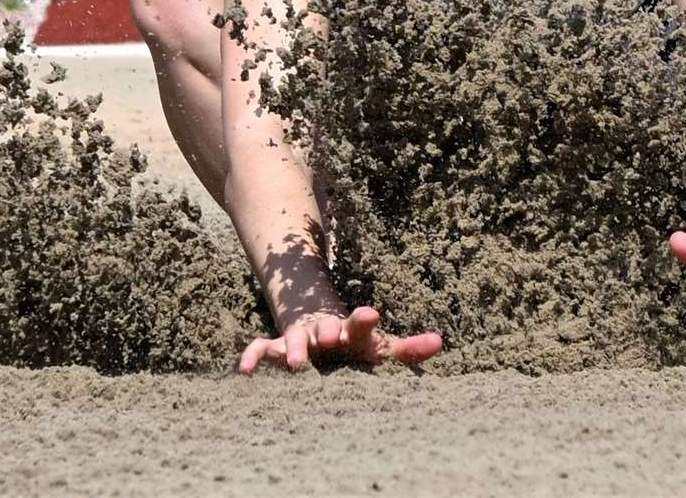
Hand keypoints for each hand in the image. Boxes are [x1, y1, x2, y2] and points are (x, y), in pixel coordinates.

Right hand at [237, 305, 442, 373]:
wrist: (316, 325)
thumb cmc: (355, 342)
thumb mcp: (380, 347)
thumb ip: (407, 349)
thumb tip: (439, 342)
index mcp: (350, 331)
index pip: (360, 323)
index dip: (365, 320)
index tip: (371, 313)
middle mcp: (323, 332)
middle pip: (324, 329)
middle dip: (326, 331)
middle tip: (330, 336)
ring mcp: (298, 338)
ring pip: (292, 340)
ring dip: (293, 349)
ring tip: (297, 364)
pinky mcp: (276, 348)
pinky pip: (261, 350)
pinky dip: (252, 357)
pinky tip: (245, 372)